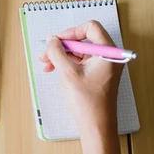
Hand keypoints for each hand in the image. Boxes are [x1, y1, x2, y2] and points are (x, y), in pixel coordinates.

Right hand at [39, 20, 123, 137]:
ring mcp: (103, 66)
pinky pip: (79, 61)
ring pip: (78, 51)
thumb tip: (50, 39)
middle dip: (62, 45)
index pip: (90, 28)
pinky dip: (65, 63)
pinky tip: (53, 69)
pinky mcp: (96, 74)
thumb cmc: (88, 102)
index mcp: (108, 52)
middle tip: (46, 53)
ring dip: (60, 55)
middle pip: (82, 39)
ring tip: (45, 63)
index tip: (57, 41)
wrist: (96, 126)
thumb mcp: (67, 72)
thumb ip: (56, 51)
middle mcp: (108, 56)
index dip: (71, 32)